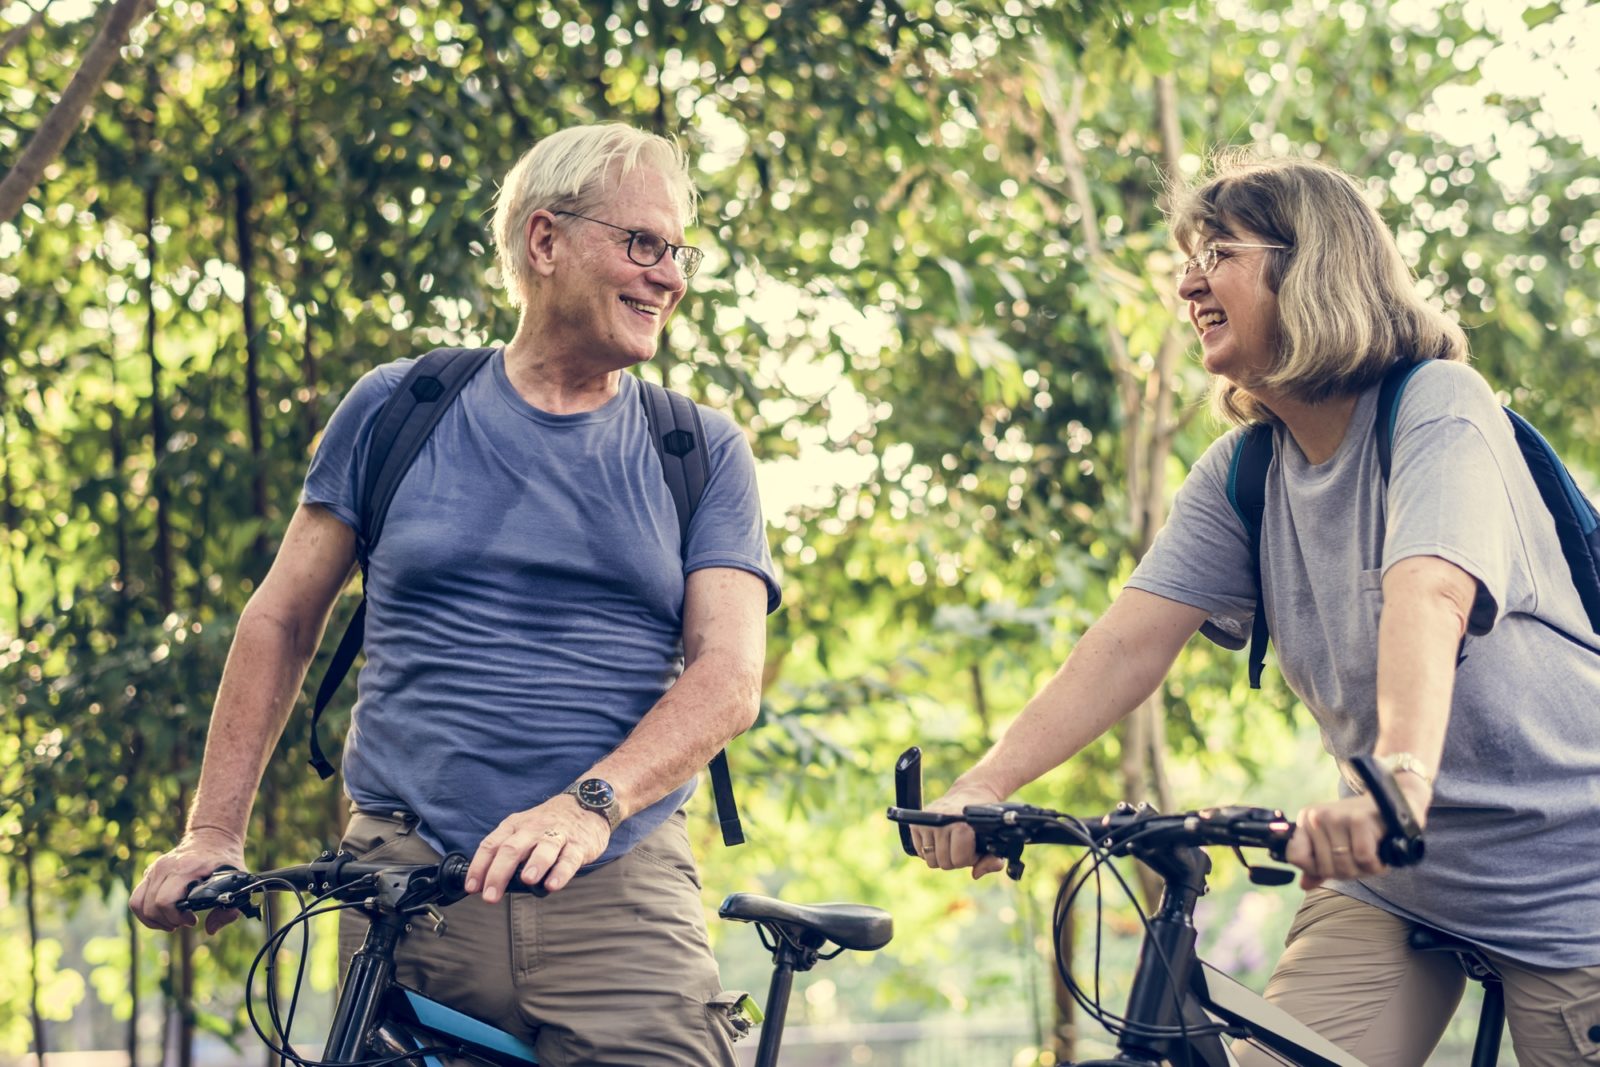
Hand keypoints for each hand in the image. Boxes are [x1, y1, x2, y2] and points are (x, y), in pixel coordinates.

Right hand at [129, 827, 246, 933]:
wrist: (212, 835)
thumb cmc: (225, 859)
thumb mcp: (237, 879)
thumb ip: (230, 907)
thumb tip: (210, 928)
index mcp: (186, 868)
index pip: (165, 900)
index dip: (176, 917)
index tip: (193, 920)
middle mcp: (165, 867)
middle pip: (151, 906)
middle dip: (167, 921)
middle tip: (184, 922)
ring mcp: (155, 868)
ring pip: (138, 904)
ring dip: (153, 920)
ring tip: (171, 922)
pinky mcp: (149, 872)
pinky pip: (136, 898)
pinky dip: (145, 913)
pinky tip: (162, 916)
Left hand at [465, 795, 610, 900]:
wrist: (588, 803)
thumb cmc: (549, 824)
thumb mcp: (524, 829)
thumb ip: (508, 851)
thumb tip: (488, 882)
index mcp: (515, 826)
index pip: (491, 845)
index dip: (479, 866)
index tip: (472, 887)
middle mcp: (533, 829)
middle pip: (512, 849)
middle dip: (498, 873)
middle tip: (490, 896)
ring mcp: (557, 835)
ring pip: (543, 849)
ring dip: (535, 864)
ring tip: (526, 880)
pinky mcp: (578, 845)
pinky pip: (569, 859)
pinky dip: (560, 872)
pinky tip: (553, 885)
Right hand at [909, 781, 1007, 879]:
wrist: (969, 794)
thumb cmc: (980, 822)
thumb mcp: (992, 840)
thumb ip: (992, 861)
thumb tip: (975, 874)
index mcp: (961, 825)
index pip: (958, 860)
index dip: (968, 859)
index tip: (973, 848)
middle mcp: (941, 822)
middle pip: (944, 863)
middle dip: (954, 860)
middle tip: (961, 846)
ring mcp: (926, 822)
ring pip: (930, 860)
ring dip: (941, 857)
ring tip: (951, 843)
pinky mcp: (915, 823)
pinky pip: (919, 852)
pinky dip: (929, 851)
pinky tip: (939, 840)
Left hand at [1286, 778, 1430, 889]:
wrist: (1393, 805)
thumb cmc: (1359, 831)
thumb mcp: (1334, 846)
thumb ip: (1318, 867)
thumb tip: (1304, 885)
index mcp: (1306, 821)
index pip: (1295, 857)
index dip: (1314, 868)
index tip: (1330, 864)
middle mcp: (1317, 817)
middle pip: (1324, 867)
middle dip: (1345, 873)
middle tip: (1358, 861)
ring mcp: (1337, 817)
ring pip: (1344, 865)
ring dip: (1362, 870)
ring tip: (1369, 857)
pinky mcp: (1359, 820)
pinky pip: (1363, 859)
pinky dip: (1374, 865)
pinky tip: (1379, 857)